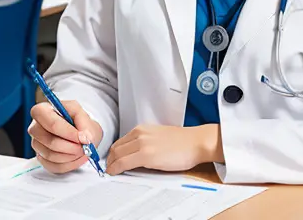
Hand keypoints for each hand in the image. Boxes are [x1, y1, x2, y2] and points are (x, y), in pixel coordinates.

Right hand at [28, 101, 102, 173]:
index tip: (81, 137)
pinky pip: (53, 166)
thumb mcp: (84, 115)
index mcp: (43, 110)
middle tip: (83, 146)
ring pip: (51, 155)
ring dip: (70, 156)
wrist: (80, 134)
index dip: (67, 132)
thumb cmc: (79, 122)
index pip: (50, 122)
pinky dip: (69, 164)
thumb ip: (84, 122)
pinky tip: (77, 157)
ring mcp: (36, 144)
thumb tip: (84, 138)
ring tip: (82, 151)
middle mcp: (35, 127)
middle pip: (49, 141)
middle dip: (70, 146)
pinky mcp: (41, 158)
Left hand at [106, 124, 222, 175]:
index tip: (111, 159)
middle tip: (108, 167)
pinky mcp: (146, 155)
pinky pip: (124, 163)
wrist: (194, 142)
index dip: (113, 152)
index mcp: (142, 129)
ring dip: (111, 165)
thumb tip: (133, 154)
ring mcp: (142, 144)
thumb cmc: (181, 142)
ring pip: (117, 155)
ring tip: (110, 171)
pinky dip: (116, 168)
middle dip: (110, 159)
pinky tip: (114, 172)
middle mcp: (140, 134)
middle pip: (116, 148)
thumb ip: (144, 142)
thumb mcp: (157, 137)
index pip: (120, 141)